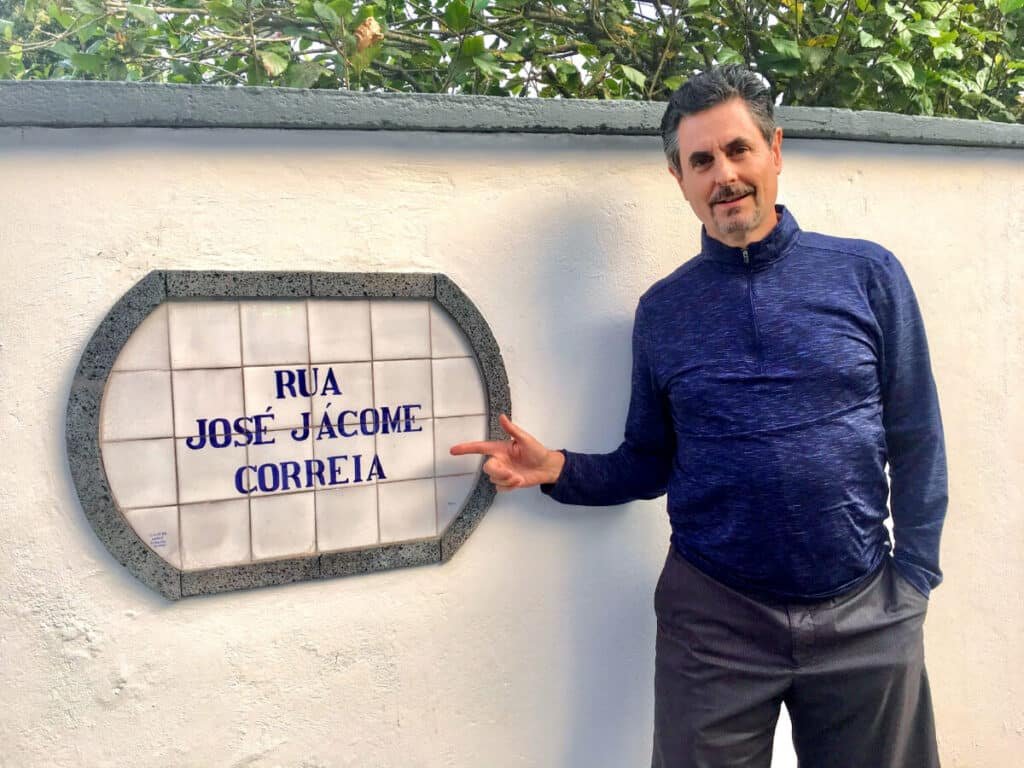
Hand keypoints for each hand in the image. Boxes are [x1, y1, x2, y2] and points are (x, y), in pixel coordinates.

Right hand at [449, 414, 564, 491]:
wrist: (547, 467)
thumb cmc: (537, 451)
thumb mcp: (525, 439)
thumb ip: (512, 429)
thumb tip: (502, 416)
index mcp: (500, 449)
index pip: (479, 448)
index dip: (466, 448)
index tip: (453, 450)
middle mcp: (499, 460)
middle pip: (488, 468)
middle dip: (499, 473)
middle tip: (512, 474)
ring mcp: (503, 472)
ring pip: (494, 479)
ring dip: (507, 480)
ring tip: (519, 477)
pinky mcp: (507, 483)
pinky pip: (500, 488)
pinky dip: (509, 487)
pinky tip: (519, 482)